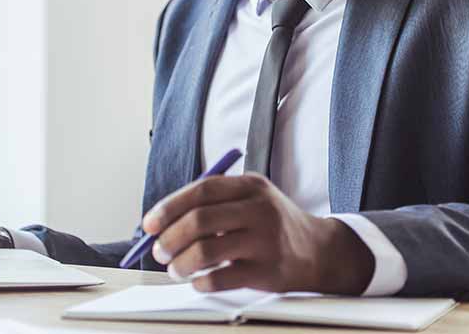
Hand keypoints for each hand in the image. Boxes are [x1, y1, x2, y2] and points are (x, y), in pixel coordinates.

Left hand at [141, 174, 373, 293]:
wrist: (319, 251)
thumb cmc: (271, 224)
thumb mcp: (251, 199)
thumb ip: (213, 204)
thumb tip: (161, 223)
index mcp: (251, 186)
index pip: (202, 190)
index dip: (170, 207)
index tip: (150, 223)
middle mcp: (260, 210)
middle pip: (200, 220)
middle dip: (170, 238)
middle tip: (158, 250)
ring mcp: (266, 241)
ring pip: (207, 252)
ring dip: (181, 263)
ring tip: (175, 269)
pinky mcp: (268, 272)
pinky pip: (222, 279)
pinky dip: (201, 282)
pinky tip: (198, 281)